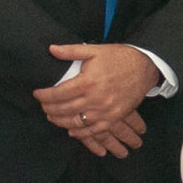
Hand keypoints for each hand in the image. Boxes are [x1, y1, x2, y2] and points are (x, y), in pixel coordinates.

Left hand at [40, 43, 160, 152]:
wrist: (145, 68)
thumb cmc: (119, 58)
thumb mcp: (95, 51)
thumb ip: (71, 51)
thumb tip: (51, 49)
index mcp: (88, 81)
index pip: (58, 93)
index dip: (44, 95)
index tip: (37, 93)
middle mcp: (95, 99)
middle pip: (64, 109)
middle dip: (48, 108)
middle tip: (43, 105)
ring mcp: (105, 111)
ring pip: (75, 122)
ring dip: (60, 121)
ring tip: (52, 116)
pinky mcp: (114, 118)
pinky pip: (93, 130)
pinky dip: (80, 133)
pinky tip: (71, 130)